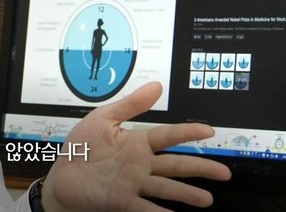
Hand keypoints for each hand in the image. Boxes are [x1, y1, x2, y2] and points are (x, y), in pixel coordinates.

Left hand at [40, 82, 230, 210]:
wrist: (62, 177)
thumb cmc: (81, 147)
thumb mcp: (102, 119)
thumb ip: (130, 105)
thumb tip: (156, 86)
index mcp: (137, 142)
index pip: (167, 136)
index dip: (187, 132)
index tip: (208, 130)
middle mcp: (140, 164)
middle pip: (175, 165)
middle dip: (200, 168)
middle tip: (224, 172)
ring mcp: (133, 184)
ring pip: (166, 188)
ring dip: (186, 194)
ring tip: (207, 199)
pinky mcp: (122, 201)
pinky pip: (144, 208)